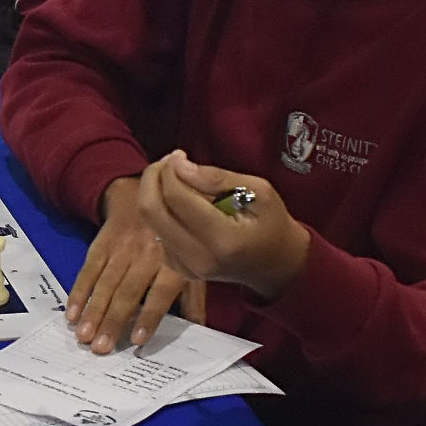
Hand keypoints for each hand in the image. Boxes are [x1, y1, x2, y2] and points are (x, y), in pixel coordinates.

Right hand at [66, 177, 188, 355]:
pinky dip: (79, 292)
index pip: (160, 293)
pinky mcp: (101, 244)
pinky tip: (71, 313)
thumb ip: (194, 296)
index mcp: (172, 261)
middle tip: (101, 347)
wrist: (143, 193)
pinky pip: (88, 270)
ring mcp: (121, 248)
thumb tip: (199, 329)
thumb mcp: (192, 258)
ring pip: (105, 283)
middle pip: (128, 291)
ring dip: (93, 311)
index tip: (137, 339)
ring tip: (83, 336)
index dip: (149, 316)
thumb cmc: (174, 235)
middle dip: (113, 320)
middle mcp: (146, 254)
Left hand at [130, 152, 312, 298]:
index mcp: (222, 239)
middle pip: (151, 211)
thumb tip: (179, 165)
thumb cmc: (273, 224)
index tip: (179, 155)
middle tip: (167, 162)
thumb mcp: (260, 192)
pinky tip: (179, 202)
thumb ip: (218, 178)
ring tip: (174, 176)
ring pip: (149, 221)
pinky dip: (161, 212)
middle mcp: (199, 258)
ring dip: (154, 193)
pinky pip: (156, 233)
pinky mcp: (180, 270)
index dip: (170, 170)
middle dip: (152, 178)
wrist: (276, 266)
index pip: (177, 199)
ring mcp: (187, 268)